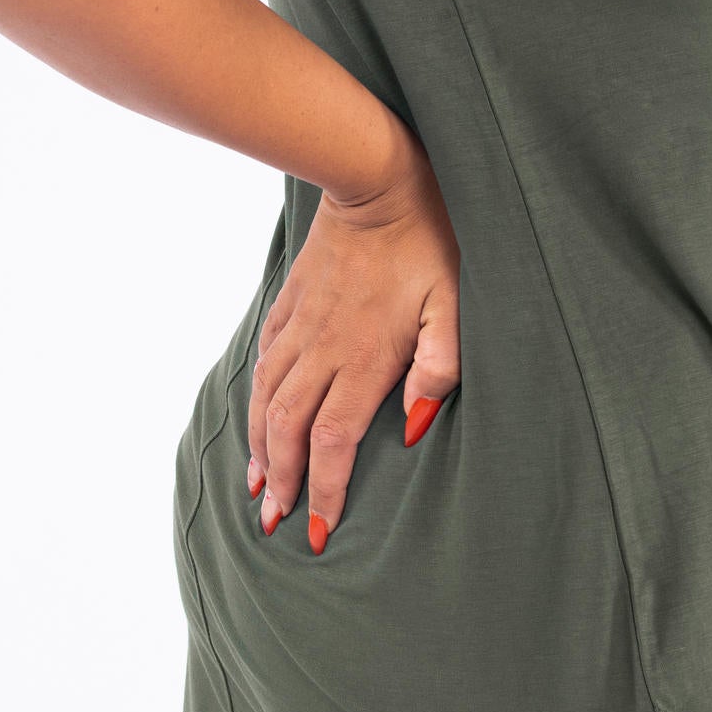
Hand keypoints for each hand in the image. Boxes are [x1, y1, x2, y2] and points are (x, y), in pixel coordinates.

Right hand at [245, 127, 460, 553]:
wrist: (376, 181)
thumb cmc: (430, 243)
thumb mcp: (455, 306)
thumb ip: (438, 368)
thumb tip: (412, 428)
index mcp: (363, 359)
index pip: (333, 442)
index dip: (325, 491)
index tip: (320, 531)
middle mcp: (321, 349)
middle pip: (289, 429)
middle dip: (282, 482)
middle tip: (275, 523)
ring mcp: (301, 324)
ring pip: (267, 399)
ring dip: (260, 446)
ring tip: (257, 485)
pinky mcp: (291, 301)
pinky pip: (264, 359)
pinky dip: (255, 396)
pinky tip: (257, 412)